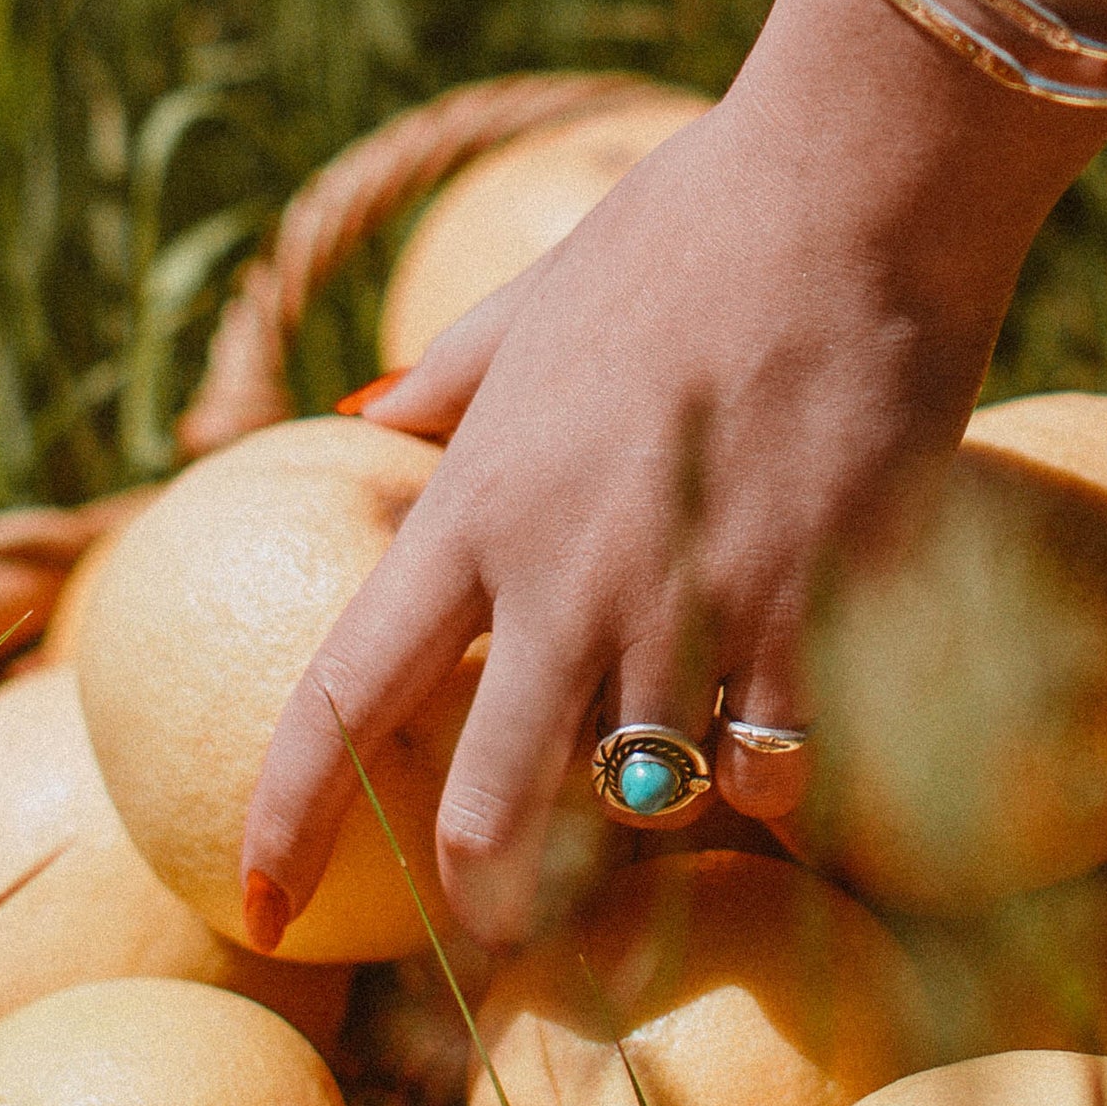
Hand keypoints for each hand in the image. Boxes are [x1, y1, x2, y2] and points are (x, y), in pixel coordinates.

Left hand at [238, 0, 1106, 945]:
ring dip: (650, 806)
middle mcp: (568, 574)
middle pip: (490, 803)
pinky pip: (777, 756)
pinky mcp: (817, 603)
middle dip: (485, 886)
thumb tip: (362, 423)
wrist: (852, 185)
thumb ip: (445, 386)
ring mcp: (697, 598)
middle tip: (496, 920)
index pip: (342, 698)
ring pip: (648, 794)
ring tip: (671, 781)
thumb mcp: (534, 304)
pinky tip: (780, 736)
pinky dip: (771, 771)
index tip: (254, 904)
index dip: (289, 821)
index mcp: (478, 504)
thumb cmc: (691, 224)